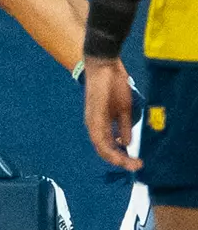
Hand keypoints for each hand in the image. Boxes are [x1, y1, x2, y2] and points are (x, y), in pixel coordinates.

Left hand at [83, 55, 141, 170]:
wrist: (104, 63)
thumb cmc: (113, 83)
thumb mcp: (123, 108)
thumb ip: (124, 126)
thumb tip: (127, 143)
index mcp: (101, 122)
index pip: (109, 146)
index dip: (122, 157)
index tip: (138, 162)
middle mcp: (93, 123)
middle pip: (104, 150)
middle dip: (120, 161)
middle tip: (136, 166)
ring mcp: (92, 119)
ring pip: (101, 147)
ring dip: (116, 158)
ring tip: (131, 164)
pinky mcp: (94, 114)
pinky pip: (98, 137)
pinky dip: (109, 148)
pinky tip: (120, 153)